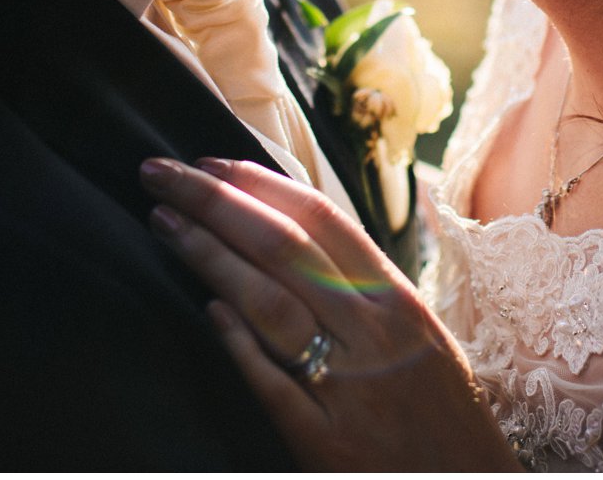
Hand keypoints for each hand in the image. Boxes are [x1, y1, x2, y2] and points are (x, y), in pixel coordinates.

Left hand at [139, 157, 519, 471]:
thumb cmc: (442, 411)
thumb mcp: (419, 334)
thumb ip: (365, 288)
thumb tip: (297, 236)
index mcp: (397, 301)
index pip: (321, 220)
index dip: (260, 184)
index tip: (211, 162)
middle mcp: (375, 333)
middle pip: (283, 248)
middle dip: (215, 201)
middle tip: (160, 172)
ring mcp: (350, 386)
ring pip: (270, 304)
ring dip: (210, 256)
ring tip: (164, 223)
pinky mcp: (327, 441)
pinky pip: (273, 382)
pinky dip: (237, 341)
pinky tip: (205, 309)